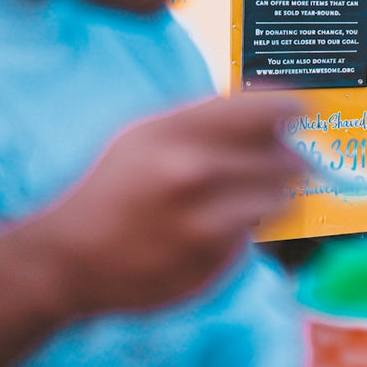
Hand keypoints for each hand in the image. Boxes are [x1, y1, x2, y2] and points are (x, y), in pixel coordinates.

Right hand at [44, 94, 306, 312]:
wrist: (68, 258)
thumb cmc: (114, 186)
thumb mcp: (149, 132)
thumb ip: (209, 116)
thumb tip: (273, 101)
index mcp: (178, 131)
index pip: (270, 109)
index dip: (291, 110)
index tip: (298, 113)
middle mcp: (195, 174)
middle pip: (288, 158)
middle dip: (288, 157)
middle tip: (280, 158)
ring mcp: (206, 224)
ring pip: (279, 200)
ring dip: (271, 196)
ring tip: (240, 194)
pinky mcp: (214, 264)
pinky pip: (254, 237)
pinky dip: (242, 231)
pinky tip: (210, 230)